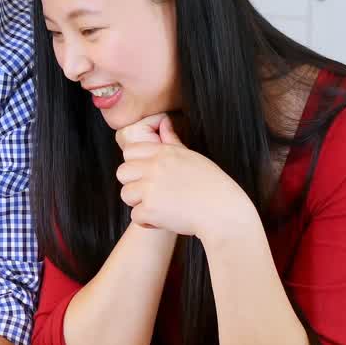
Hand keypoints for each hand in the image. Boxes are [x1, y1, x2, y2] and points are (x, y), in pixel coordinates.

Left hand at [115, 113, 255, 240]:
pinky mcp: (150, 209)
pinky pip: (135, 216)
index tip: (148, 175)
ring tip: (159, 206)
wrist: (223, 212)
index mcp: (164, 153)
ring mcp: (150, 188)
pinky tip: (164, 219)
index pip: (129, 151)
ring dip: (139, 203)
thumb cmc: (212, 185)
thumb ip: (172, 141)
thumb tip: (163, 122)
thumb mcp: (192, 157)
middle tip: (151, 193)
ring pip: (126, 194)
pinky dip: (148, 221)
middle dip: (133, 184)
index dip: (135, 165)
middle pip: (122, 172)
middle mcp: (154, 167)